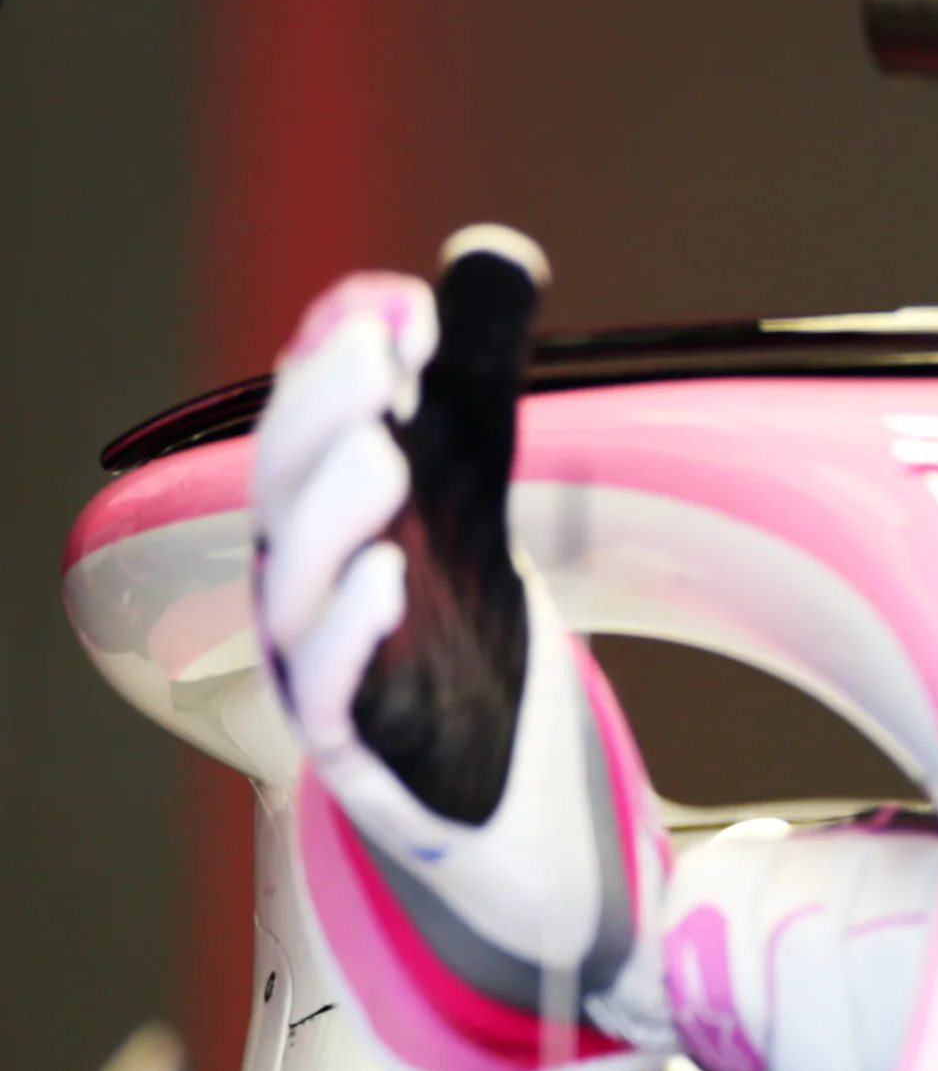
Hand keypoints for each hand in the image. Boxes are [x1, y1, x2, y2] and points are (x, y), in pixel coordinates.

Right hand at [251, 231, 668, 1066]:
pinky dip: (358, 637)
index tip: (401, 305)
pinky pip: (338, 702)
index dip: (340, 363)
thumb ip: (475, 381)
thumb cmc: (470, 649)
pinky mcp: (374, 766)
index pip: (312, 430)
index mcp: (333, 531)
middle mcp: (316, 603)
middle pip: (282, 499)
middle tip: (379, 351)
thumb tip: (487, 251)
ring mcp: (337, 686)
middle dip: (319, 419)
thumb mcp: (481, 500)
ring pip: (296, 597)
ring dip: (334, 515)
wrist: (522, 819)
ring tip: (386, 447)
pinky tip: (394, 579)